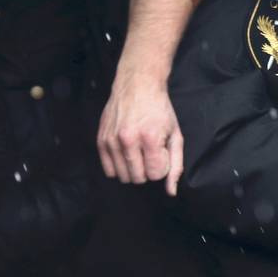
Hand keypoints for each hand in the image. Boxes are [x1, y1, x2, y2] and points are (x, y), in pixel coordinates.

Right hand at [96, 69, 183, 195]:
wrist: (137, 84)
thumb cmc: (159, 109)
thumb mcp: (175, 133)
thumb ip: (176, 164)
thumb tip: (171, 191)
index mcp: (150, 137)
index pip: (155, 174)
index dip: (161, 165)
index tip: (160, 151)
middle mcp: (128, 140)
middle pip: (138, 178)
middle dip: (147, 168)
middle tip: (149, 150)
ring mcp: (112, 140)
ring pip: (123, 177)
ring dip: (133, 168)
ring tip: (138, 150)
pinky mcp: (101, 140)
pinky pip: (108, 170)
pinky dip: (119, 166)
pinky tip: (126, 152)